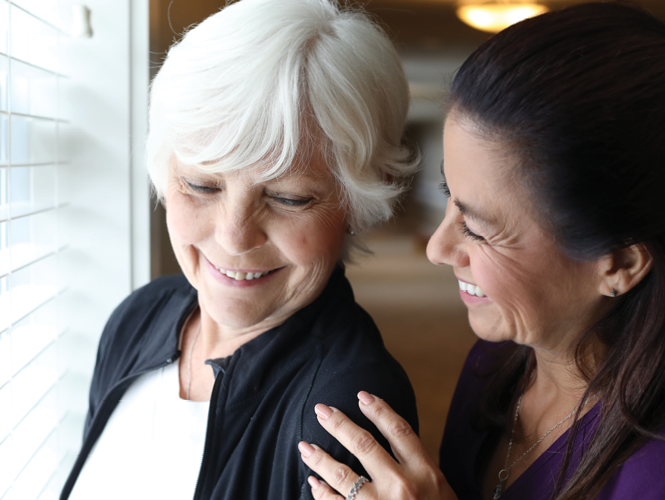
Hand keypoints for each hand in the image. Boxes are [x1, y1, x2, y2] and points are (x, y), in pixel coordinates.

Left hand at [298, 391, 456, 499]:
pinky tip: (313, 484)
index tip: (362, 395)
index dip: (379, 409)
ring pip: (342, 474)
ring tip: (305, 446)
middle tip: (321, 410)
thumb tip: (390, 439)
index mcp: (425, 473)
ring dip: (320, 458)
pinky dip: (322, 493)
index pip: (399, 430)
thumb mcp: (439, 489)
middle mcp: (403, 486)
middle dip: (339, 424)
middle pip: (365, 444)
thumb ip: (417, 466)